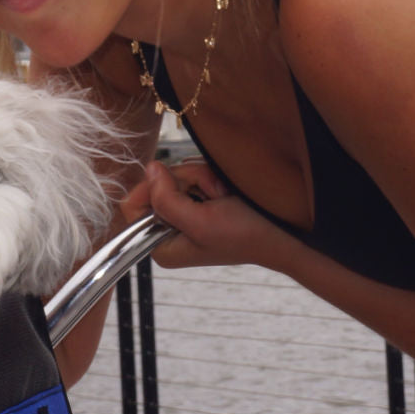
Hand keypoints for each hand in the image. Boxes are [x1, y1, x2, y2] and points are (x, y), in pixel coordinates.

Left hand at [120, 158, 287, 270]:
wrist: (282, 237)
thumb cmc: (244, 235)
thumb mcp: (200, 221)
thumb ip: (167, 198)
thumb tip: (150, 168)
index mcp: (159, 245)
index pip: (132, 205)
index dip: (149, 187)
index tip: (172, 181)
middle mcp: (167, 231)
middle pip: (155, 186)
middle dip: (184, 182)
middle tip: (211, 194)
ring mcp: (183, 216)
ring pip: (175, 177)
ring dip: (200, 178)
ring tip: (221, 195)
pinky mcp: (198, 203)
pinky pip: (191, 177)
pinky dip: (208, 178)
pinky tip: (224, 192)